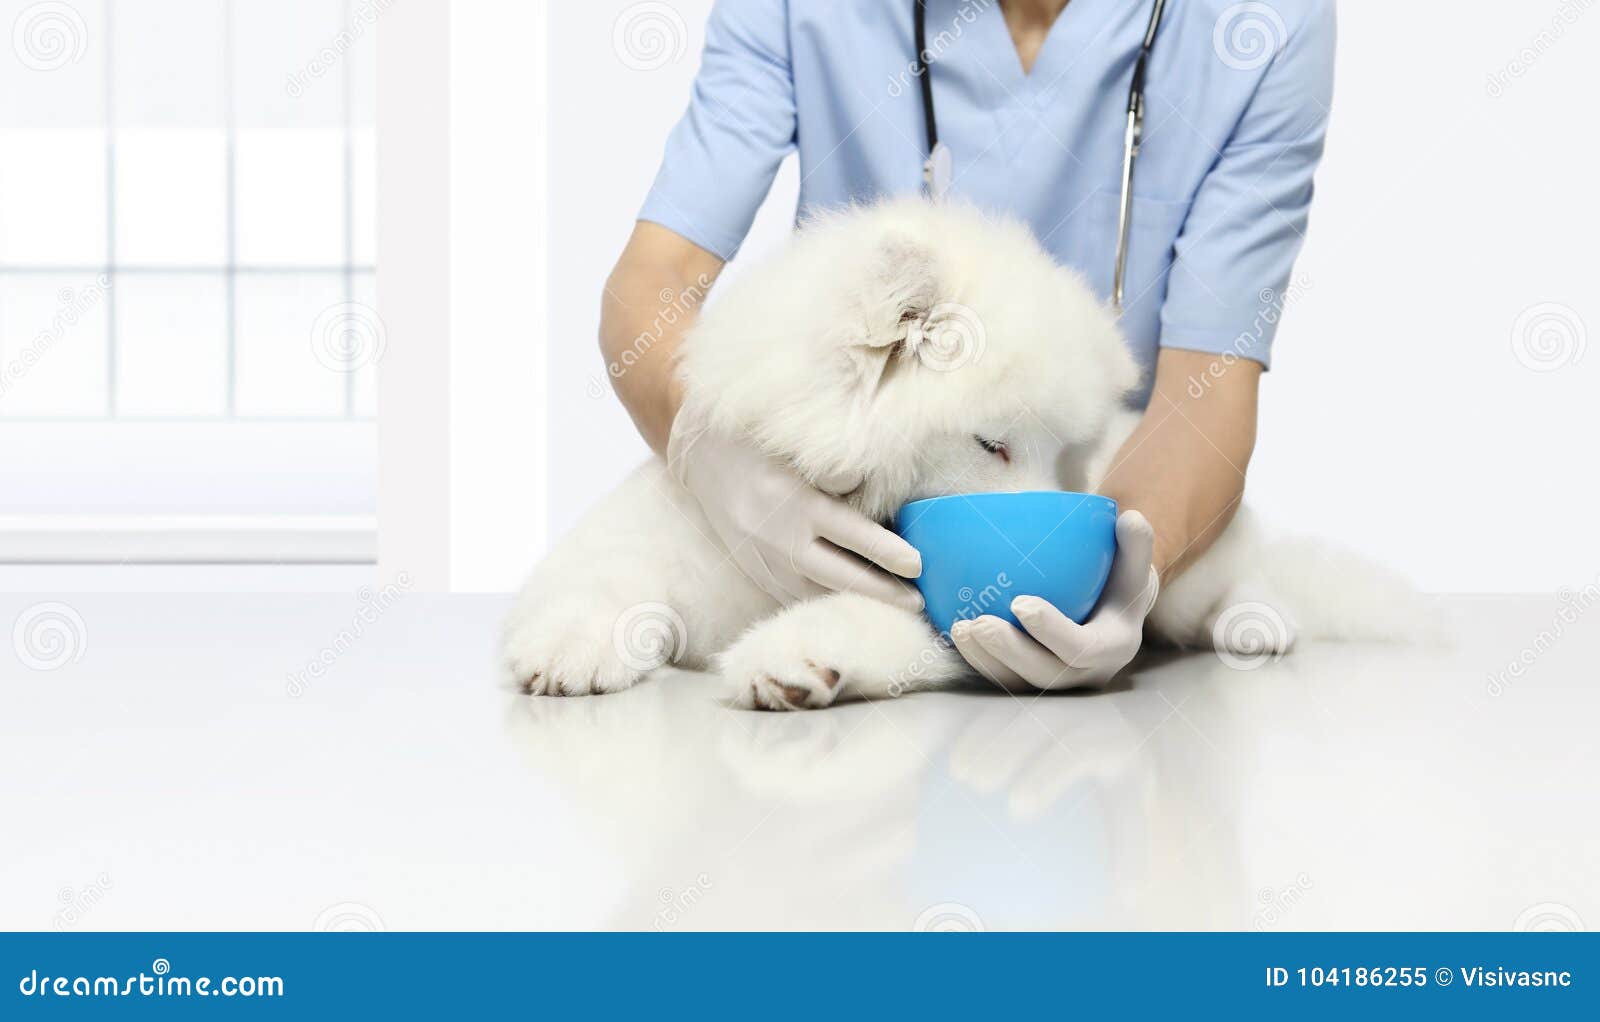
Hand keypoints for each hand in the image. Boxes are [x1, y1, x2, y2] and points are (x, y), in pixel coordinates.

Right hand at [667, 419, 923, 610]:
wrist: (700, 452)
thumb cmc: (758, 438)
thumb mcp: (797, 443)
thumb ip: (836, 468)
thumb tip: (876, 490)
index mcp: (794, 501)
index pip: (851, 534)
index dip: (887, 552)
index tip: (919, 565)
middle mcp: (779, 537)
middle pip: (838, 576)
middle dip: (881, 593)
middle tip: (919, 603)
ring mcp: (763, 559)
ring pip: (815, 592)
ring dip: (854, 601)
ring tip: (893, 606)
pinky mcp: (754, 569)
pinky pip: (792, 594)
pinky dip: (822, 600)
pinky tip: (849, 600)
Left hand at [950, 511, 1157, 688]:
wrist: (1114, 613)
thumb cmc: (1119, 581)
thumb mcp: (1133, 564)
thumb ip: (1135, 543)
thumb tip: (1130, 517)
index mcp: (1113, 647)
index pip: (1081, 648)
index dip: (1050, 630)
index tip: (1020, 602)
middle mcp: (1086, 674)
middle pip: (1044, 672)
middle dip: (1008, 651)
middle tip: (979, 622)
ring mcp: (1058, 683)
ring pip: (1018, 681)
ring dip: (985, 659)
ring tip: (959, 629)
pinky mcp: (1034, 682)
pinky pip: (1003, 678)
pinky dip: (978, 660)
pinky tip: (955, 634)